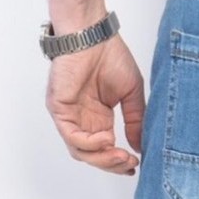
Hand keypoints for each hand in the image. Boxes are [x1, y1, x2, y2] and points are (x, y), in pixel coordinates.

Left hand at [45, 33, 145, 175]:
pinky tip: (106, 140)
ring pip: (81, 152)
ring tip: (121, 156)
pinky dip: (89, 144)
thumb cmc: (109, 55)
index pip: (105, 150)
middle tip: (130, 164)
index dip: (119, 162)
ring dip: (103, 159)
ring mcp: (69, 116)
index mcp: (98, 118)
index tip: (136, 164)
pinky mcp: (59, 109)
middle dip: (113, 164)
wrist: (92, 33)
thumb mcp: (131, 94)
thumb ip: (135, 121)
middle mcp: (82, 120)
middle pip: (93, 156)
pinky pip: (72, 137)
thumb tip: (139, 147)